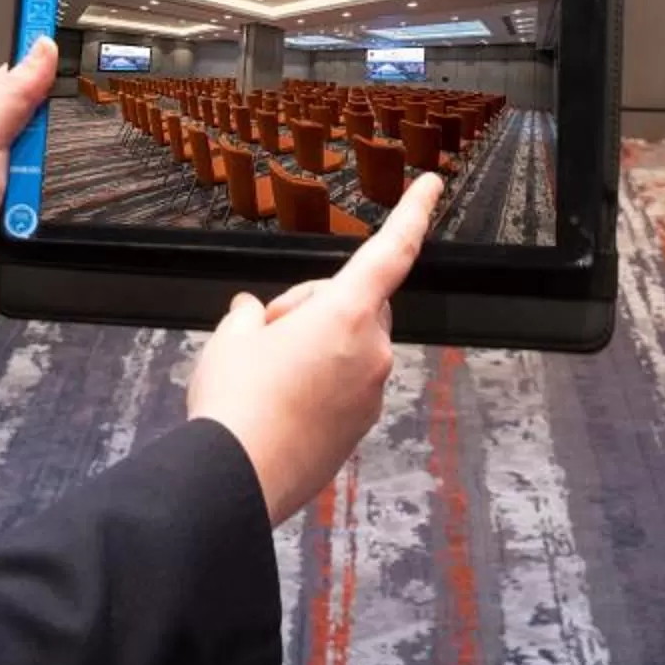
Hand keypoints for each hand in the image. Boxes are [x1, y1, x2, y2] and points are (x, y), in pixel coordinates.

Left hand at [0, 37, 57, 365]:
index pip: (25, 70)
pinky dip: (71, 206)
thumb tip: (43, 48)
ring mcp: (22, 184)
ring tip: (60, 170)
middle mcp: (4, 146)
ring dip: (66, 169)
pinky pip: (71, 202)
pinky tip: (70, 205)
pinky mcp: (38, 221)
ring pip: (67, 159)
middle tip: (86, 107)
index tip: (75, 12)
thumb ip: (12, 95)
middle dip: (68, 117)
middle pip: (56, 115)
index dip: (48, 46)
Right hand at [184, 172, 441, 522]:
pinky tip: (278, 401)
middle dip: (316, 306)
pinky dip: (319, 382)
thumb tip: (251, 314)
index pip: (390, 252)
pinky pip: (346, 385)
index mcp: (344, 315)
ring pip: (349, 346)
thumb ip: (248, 316)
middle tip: (266, 331)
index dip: (414, 213)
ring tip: (265, 374)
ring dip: (316, 346)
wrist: (235, 480)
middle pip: (355, 304)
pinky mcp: (360, 427)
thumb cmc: (235, 402)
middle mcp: (370, 351)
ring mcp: (370, 394)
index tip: (434, 184)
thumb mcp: (230, 340)